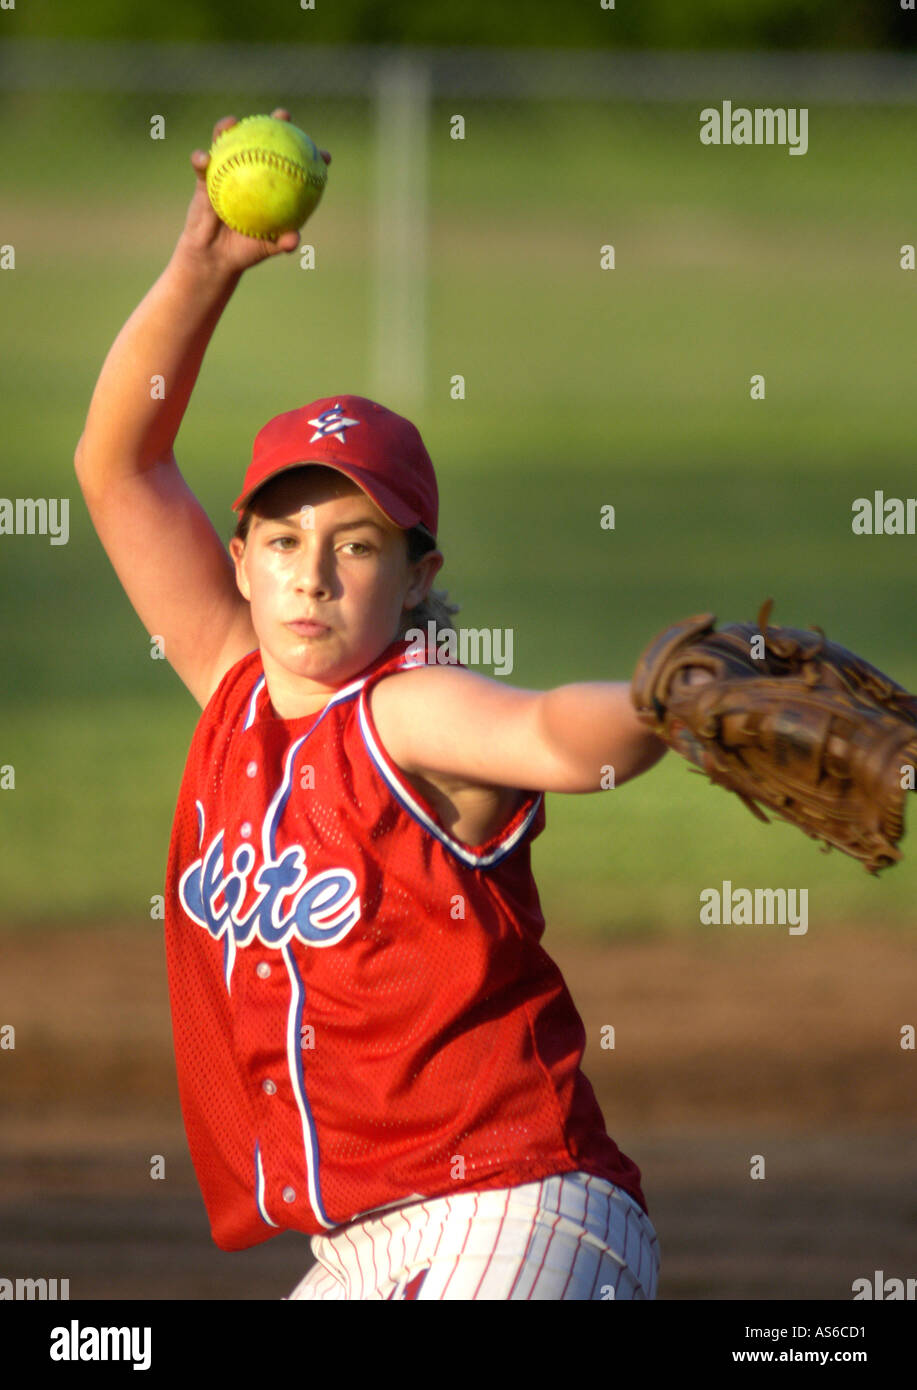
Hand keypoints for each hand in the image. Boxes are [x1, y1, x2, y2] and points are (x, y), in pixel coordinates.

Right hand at [175, 109, 330, 273]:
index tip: (325, 155)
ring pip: (229, 143)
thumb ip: (282, 242)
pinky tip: (203, 158)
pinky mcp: (205, 177)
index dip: (310, 156)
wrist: (215, 256)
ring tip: (233, 122)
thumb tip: (295, 239)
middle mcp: (251, 172)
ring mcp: (228, 171)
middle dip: (276, 123)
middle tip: (284, 115)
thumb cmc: (245, 251)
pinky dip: (201, 159)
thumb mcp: (266, 248)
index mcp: (271, 187)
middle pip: (264, 140)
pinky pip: (201, 165)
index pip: (293, 165)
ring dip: (228, 128)